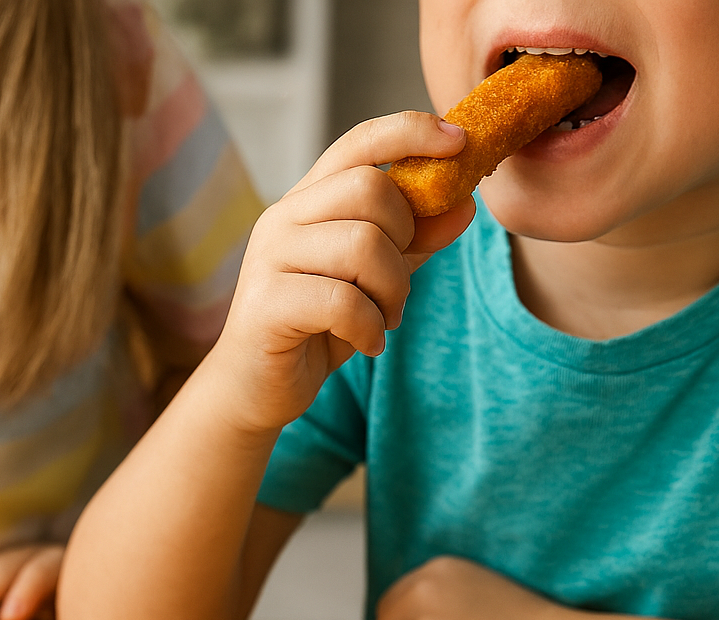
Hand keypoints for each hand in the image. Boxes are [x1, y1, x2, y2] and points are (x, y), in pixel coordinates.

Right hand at [201, 112, 476, 434]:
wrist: (254, 387)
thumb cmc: (316, 327)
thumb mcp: (376, 278)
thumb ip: (414, 241)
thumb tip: (464, 205)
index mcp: (308, 200)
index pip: (360, 142)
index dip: (411, 132)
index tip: (459, 139)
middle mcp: (283, 217)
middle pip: (370, 188)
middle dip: (405, 239)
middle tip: (396, 286)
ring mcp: (270, 257)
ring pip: (363, 245)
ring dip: (392, 291)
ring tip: (382, 318)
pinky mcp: (267, 304)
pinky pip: (345, 302)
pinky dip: (370, 329)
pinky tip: (365, 343)